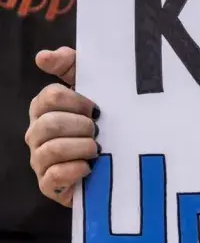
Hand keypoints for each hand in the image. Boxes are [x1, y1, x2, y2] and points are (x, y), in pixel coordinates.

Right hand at [24, 48, 99, 207]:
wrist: (119, 164)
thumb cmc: (103, 122)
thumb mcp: (93, 89)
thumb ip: (70, 65)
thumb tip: (43, 57)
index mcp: (44, 109)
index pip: (50, 96)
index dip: (76, 101)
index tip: (96, 108)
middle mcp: (37, 134)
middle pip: (49, 123)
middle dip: (80, 126)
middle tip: (99, 131)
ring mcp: (40, 160)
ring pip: (51, 149)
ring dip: (81, 147)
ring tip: (98, 149)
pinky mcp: (50, 185)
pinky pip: (53, 177)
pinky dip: (74, 170)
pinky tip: (90, 167)